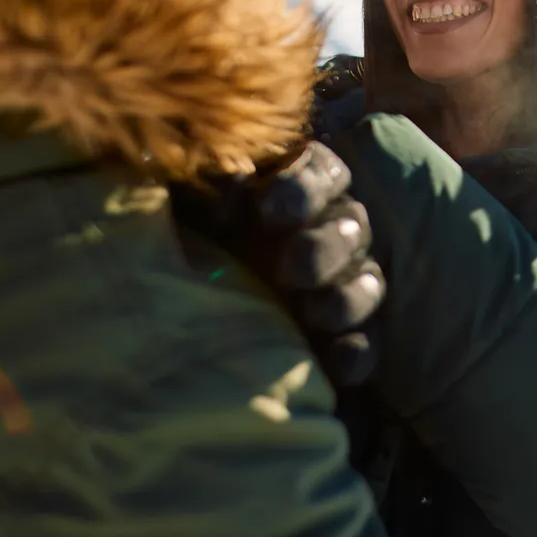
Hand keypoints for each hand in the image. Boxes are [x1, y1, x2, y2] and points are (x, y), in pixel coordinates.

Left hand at [172, 142, 383, 386]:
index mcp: (295, 192)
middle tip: (288, 269)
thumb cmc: (184, 248)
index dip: (304, 187)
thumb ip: (209, 188)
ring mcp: (341, 286)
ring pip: (368, 282)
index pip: (323, 172)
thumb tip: (236, 175)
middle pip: (351, 226)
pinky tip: (337, 364)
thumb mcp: (188, 211)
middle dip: (324, 247)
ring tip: (313, 314)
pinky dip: (354, 354)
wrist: (168, 323)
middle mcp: (328, 232)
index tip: (268, 211)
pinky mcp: (342, 338)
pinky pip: (365, 345)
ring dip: (346, 297)